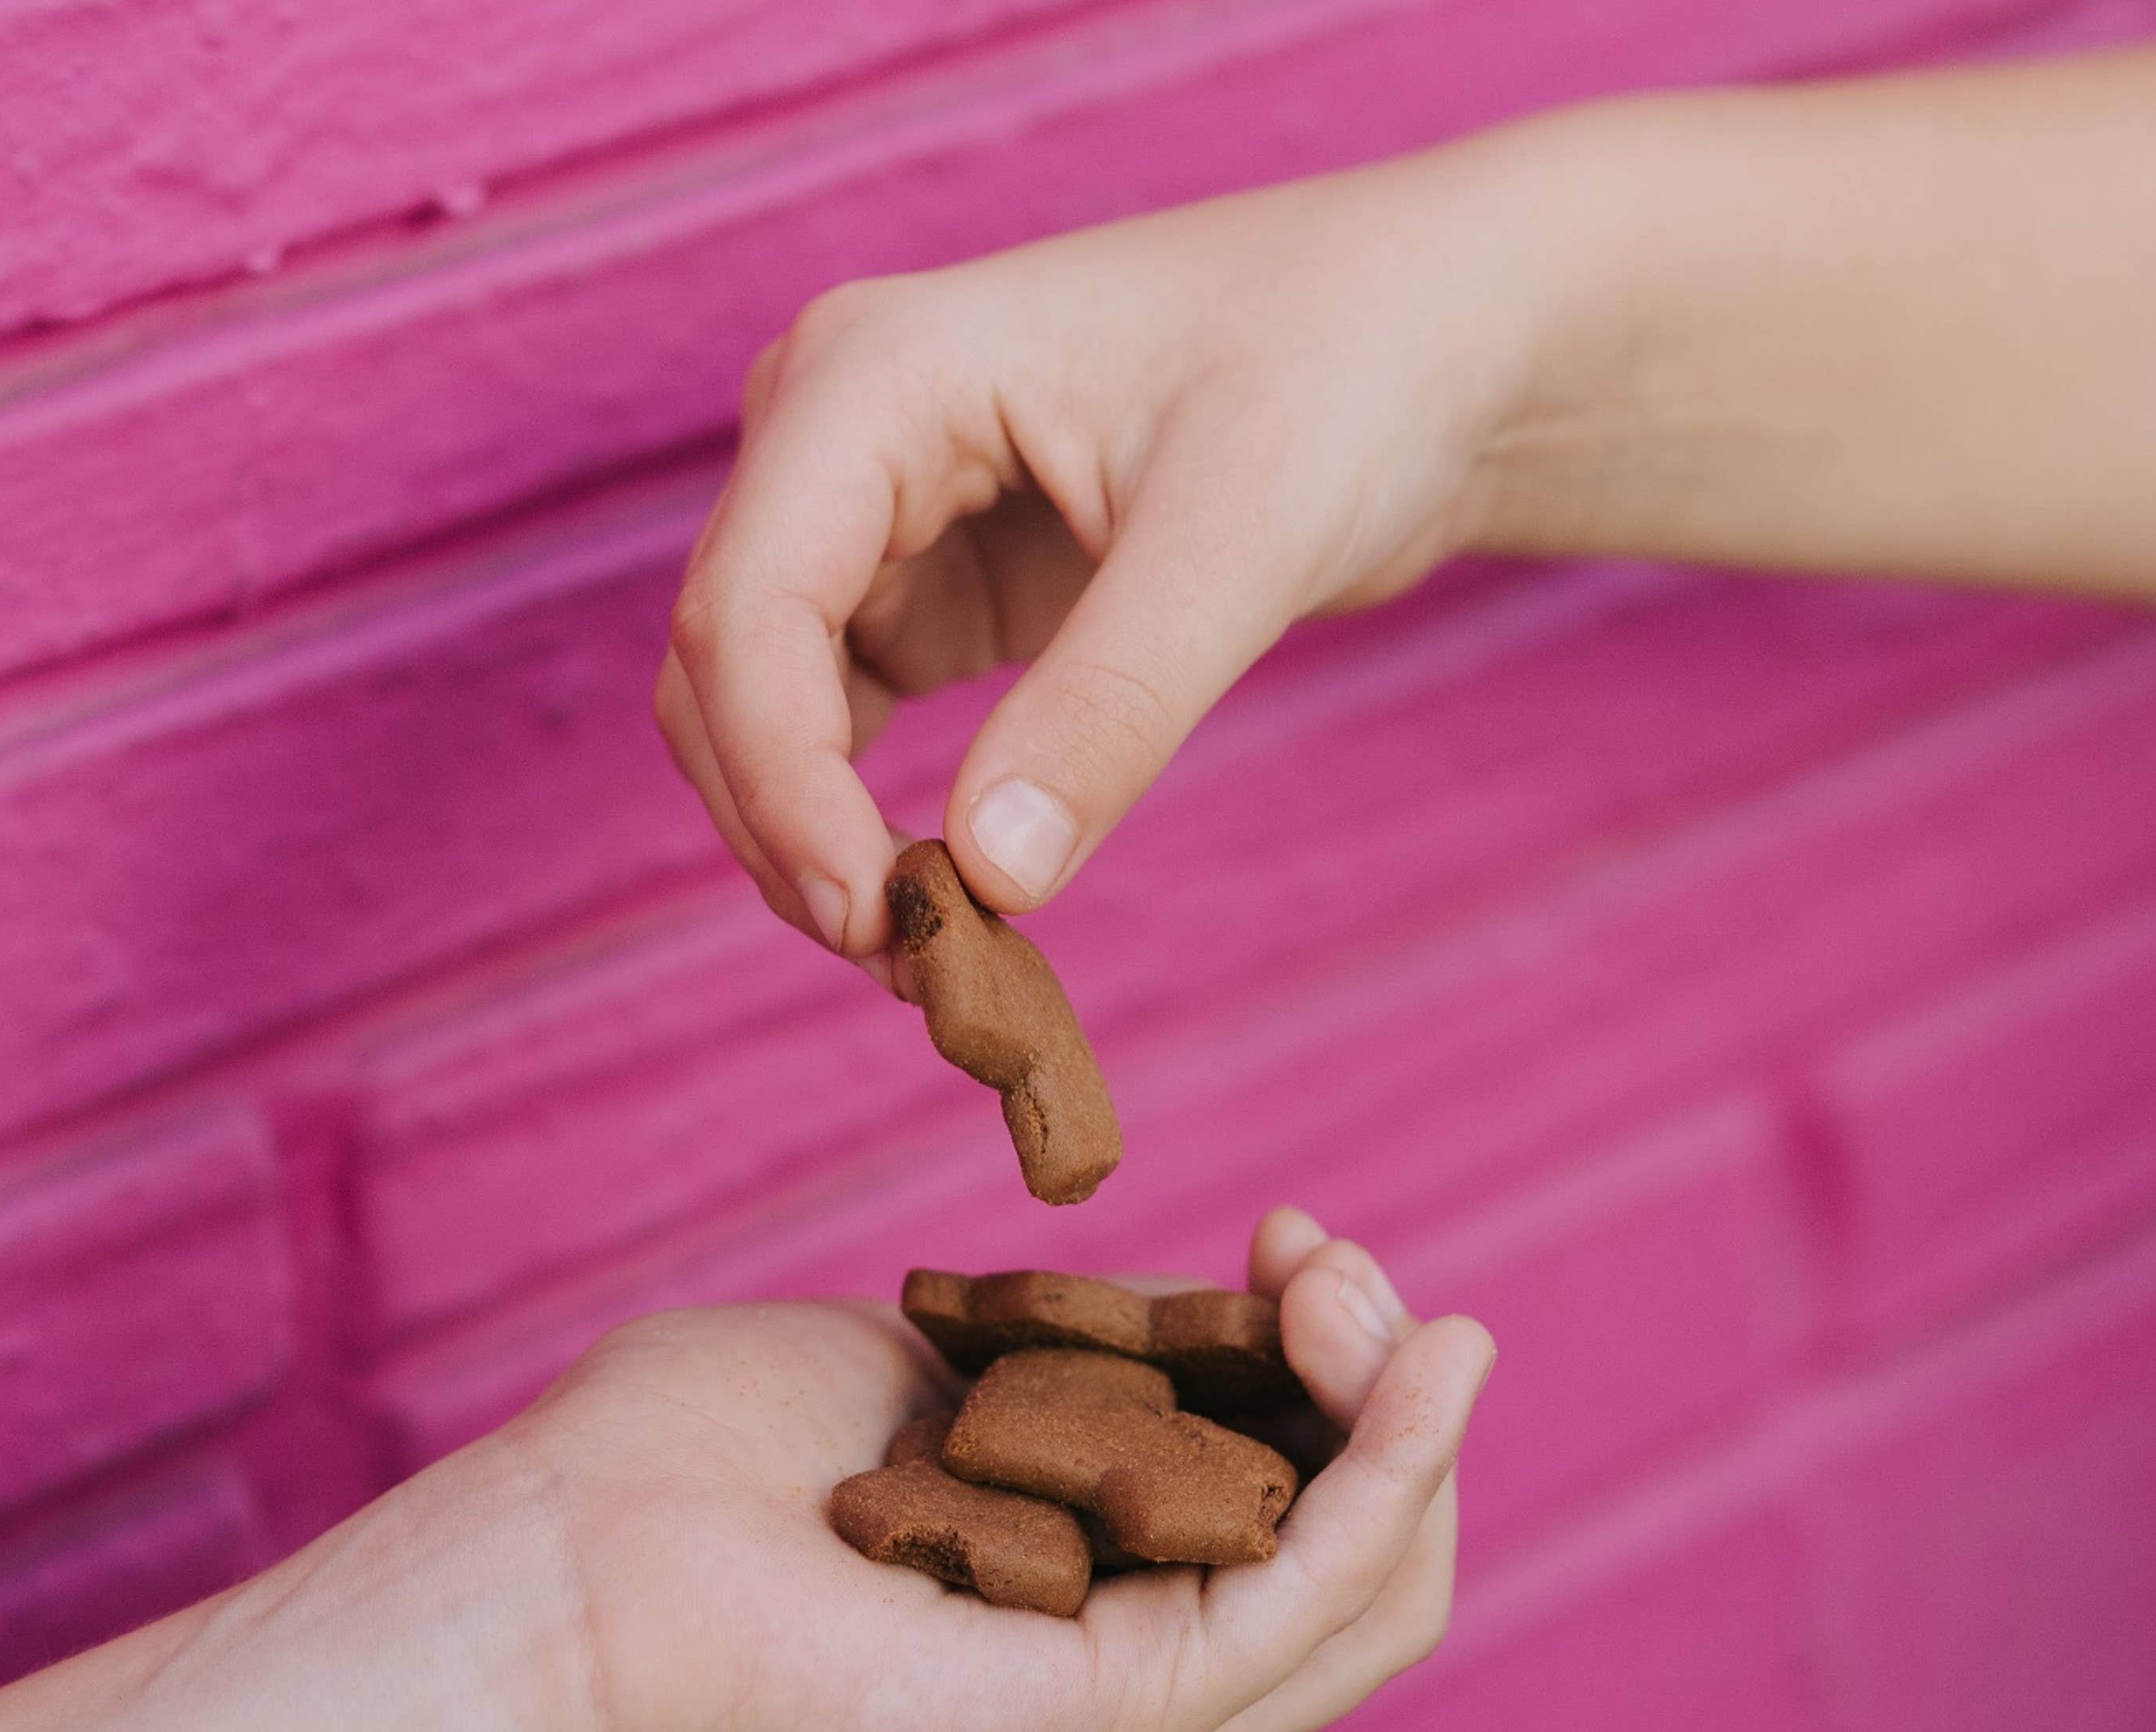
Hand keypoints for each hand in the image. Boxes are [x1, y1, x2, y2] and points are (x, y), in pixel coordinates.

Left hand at [0, 1214, 1485, 1731]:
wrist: (553, 1571)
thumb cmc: (687, 1464)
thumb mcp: (923, 1380)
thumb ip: (1052, 1365)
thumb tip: (1144, 1320)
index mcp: (1072, 1603)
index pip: (1276, 1510)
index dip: (1314, 1371)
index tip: (1279, 1242)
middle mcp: (1121, 1680)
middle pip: (1358, 1554)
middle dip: (1376, 1384)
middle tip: (1322, 1261)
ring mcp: (1128, 1719)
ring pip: (1373, 1580)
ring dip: (1394, 1409)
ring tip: (1348, 1288)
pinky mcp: (1117, 1717)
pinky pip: (1320, 1592)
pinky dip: (1393, 1468)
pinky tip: (1414, 1357)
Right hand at [652, 141, 1565, 959]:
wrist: (1429, 339)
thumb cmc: (1346, 369)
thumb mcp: (1242, 535)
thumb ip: (1113, 704)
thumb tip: (992, 878)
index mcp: (871, 374)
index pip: (747, 608)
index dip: (780, 782)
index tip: (873, 918)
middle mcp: (835, 430)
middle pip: (726, 669)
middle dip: (790, 827)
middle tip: (918, 968)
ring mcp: (870, 508)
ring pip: (765, 709)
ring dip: (817, 836)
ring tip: (941, 954)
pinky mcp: (924, 579)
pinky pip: (839, 720)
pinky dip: (868, 818)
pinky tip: (954, 897)